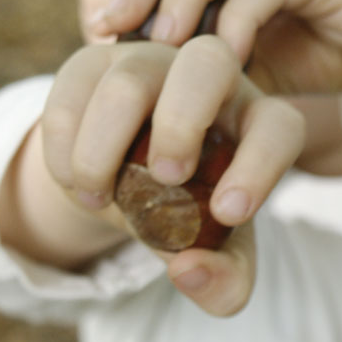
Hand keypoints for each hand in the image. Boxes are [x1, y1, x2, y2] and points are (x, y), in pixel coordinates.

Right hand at [41, 36, 304, 314]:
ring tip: (97, 197)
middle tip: (163, 178)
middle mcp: (209, 78)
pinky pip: (73, 91)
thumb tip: (189, 271)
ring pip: (127, 83)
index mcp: (253, 120)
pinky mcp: (94, 63)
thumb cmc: (184, 210)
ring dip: (103, 152)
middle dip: (182, 122)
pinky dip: (64, 148)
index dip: (260, 166)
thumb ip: (221, 280)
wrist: (124, 178)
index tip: (227, 215)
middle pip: (208, 61)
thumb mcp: (209, 251)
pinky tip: (70, 177)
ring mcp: (149, 62)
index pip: (278, 127)